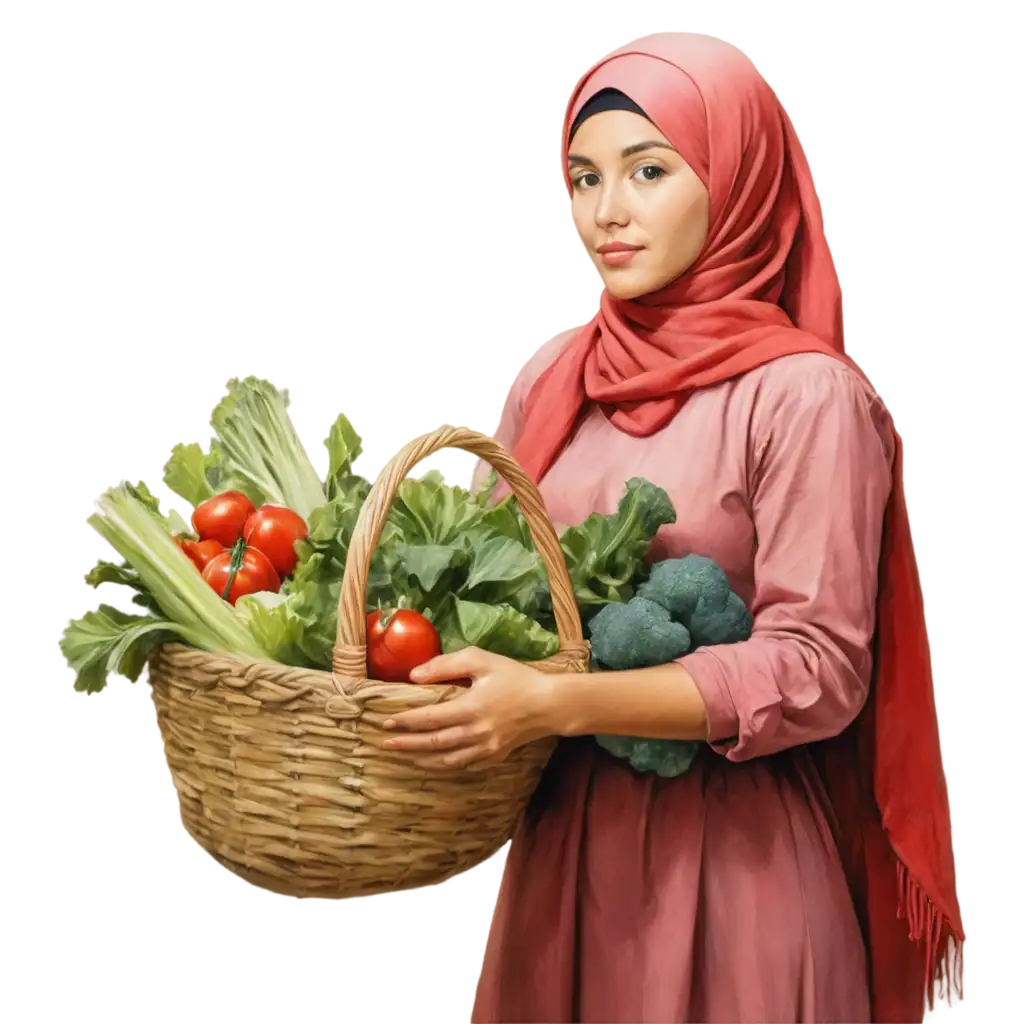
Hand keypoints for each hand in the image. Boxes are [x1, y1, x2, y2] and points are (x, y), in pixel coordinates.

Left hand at [380, 646, 557, 770]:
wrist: (550, 704)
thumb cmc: (515, 677)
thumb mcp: (482, 660)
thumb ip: (446, 664)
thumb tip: (414, 676)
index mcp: (470, 708)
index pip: (428, 718)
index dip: (405, 721)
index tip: (386, 720)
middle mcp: (475, 733)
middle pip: (432, 743)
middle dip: (406, 744)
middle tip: (385, 743)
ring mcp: (485, 748)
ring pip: (445, 760)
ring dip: (421, 759)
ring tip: (404, 755)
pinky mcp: (494, 756)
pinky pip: (463, 765)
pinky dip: (444, 765)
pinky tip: (434, 762)